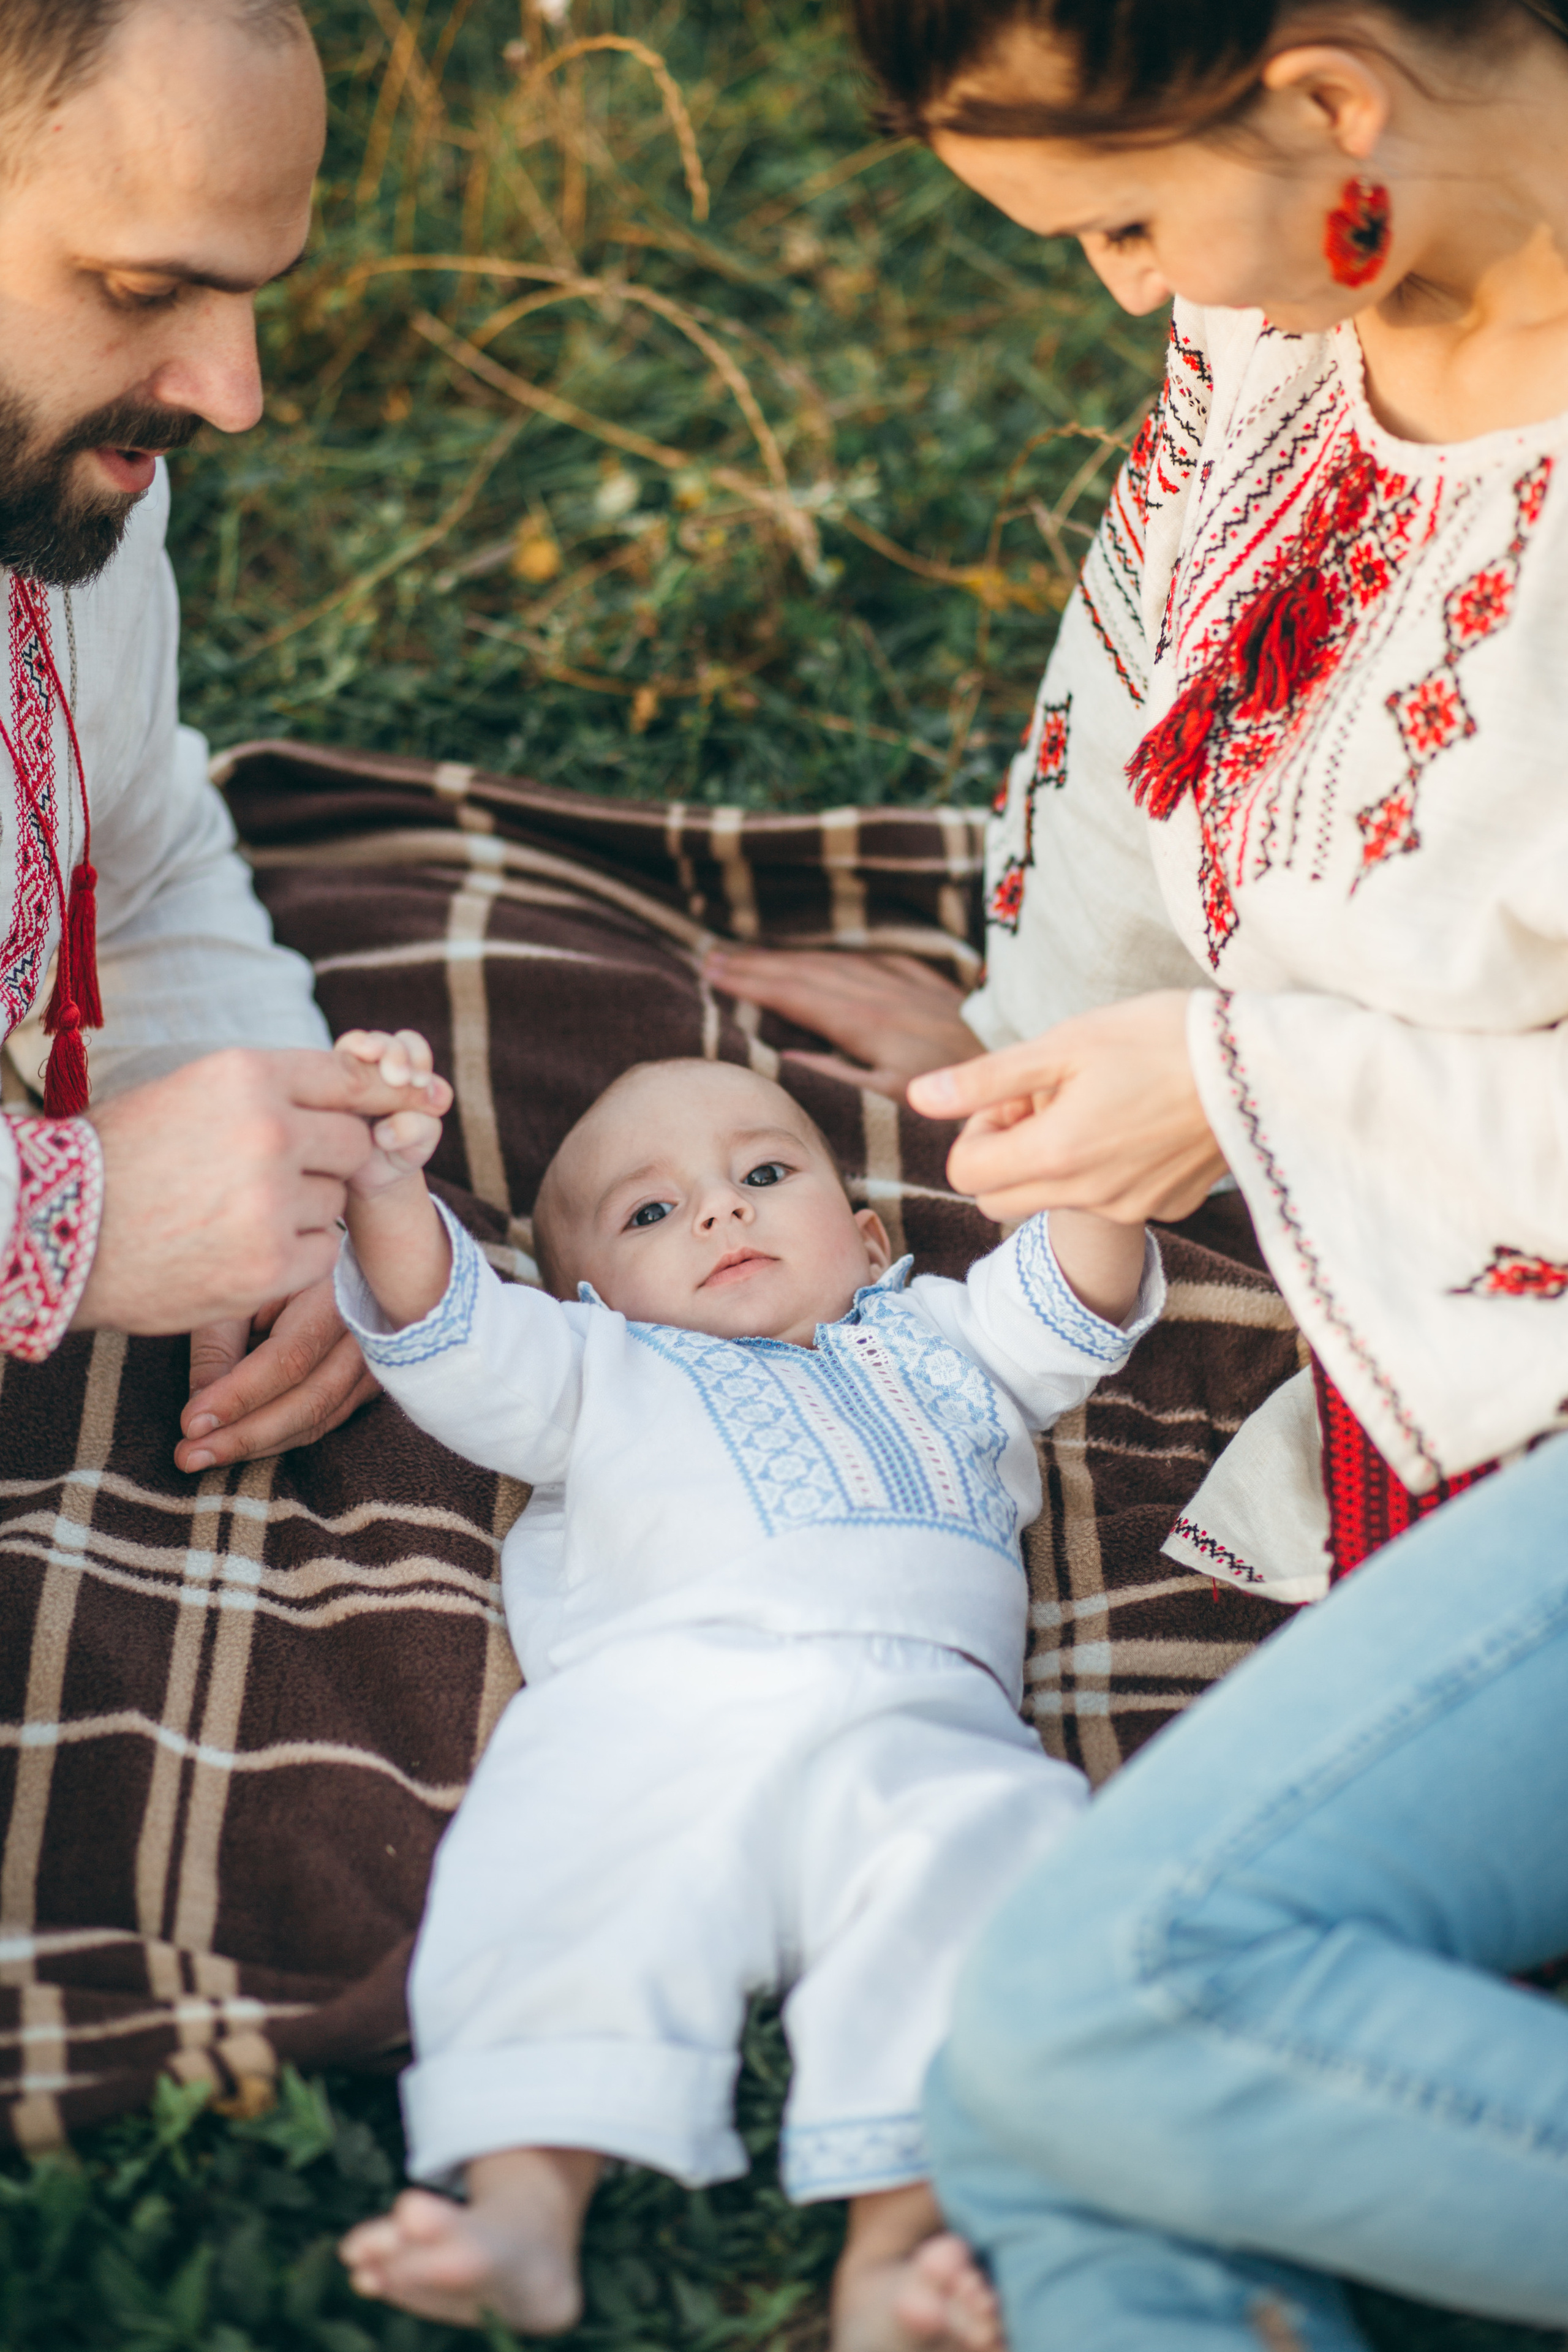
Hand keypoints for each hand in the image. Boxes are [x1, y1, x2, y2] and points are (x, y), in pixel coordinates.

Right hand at [74, 1045, 453, 1335]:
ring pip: (336, 1198)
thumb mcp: (191, 1093)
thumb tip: (359, 1095)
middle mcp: (269, 1130)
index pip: (349, 1075)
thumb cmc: (120, 1158)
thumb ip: (270, 1091)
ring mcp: (273, 1199)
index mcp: (246, 1074)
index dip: (387, 1092)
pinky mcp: (273, 1263)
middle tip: (277, 1178)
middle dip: (330, 1160)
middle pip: (355, 1141)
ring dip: (304, 1209)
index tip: (422, 1100)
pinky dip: (295, 1254)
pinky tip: (240, 1249)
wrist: (55, 1233)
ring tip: (233, 1214)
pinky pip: (324, 1250)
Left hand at [177, 1276, 379, 1473]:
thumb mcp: (241, 1290)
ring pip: (319, 1418)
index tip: (191, 1422)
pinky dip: (280, 1438)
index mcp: (336, 1291)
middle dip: (246, 1434)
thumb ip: (220, 1345)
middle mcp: (367, 1331)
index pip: (291, 1357)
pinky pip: (325, 1421)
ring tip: (203, 1456)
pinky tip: (239, 1444)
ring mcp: (377, 1361)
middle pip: (311, 1398)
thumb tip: (199, 1408)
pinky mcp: (369, 1382)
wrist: (329, 1261)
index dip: (240, 1395)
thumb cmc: (274, 1265)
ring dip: (259, 1445)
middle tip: (189, 1454)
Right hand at [702, 947, 981, 1097]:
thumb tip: (785, 1053)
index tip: (713, 970)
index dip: (752, 980)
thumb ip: (836, 1076)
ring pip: (841, 962)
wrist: (1020, 1081)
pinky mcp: (935, 991)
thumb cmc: (953, 1105)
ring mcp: (912, 989)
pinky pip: (881, 960)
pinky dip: (847, 956)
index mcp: (867, 1022)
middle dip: (760, 963)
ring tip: (754, 954)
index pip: (796, 993)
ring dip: (794, 957)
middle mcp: (886, 995)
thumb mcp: (889, 1100)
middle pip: (810, 971)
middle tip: (714, 955)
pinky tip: (835, 955)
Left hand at [907, 991, 1226, 1223]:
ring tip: (1100, 1102)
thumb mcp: (1064, 1045)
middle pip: (999, 1199)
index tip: (1015, 1095)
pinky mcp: (1168, 1207)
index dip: (976, 1130)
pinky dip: (1107, 1167)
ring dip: (1056, 1159)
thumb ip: (986, 1081)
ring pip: (1055, 1198)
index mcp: (1054, 1155)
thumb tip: (918, 1098)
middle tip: (1047, 1099)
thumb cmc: (1159, 1038)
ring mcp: (1130, 1207)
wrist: (1263, 1064)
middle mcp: (1087, 1196)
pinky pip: (1110, 1197)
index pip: (963, 1174)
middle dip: (1006, 1153)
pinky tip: (1141, 1120)